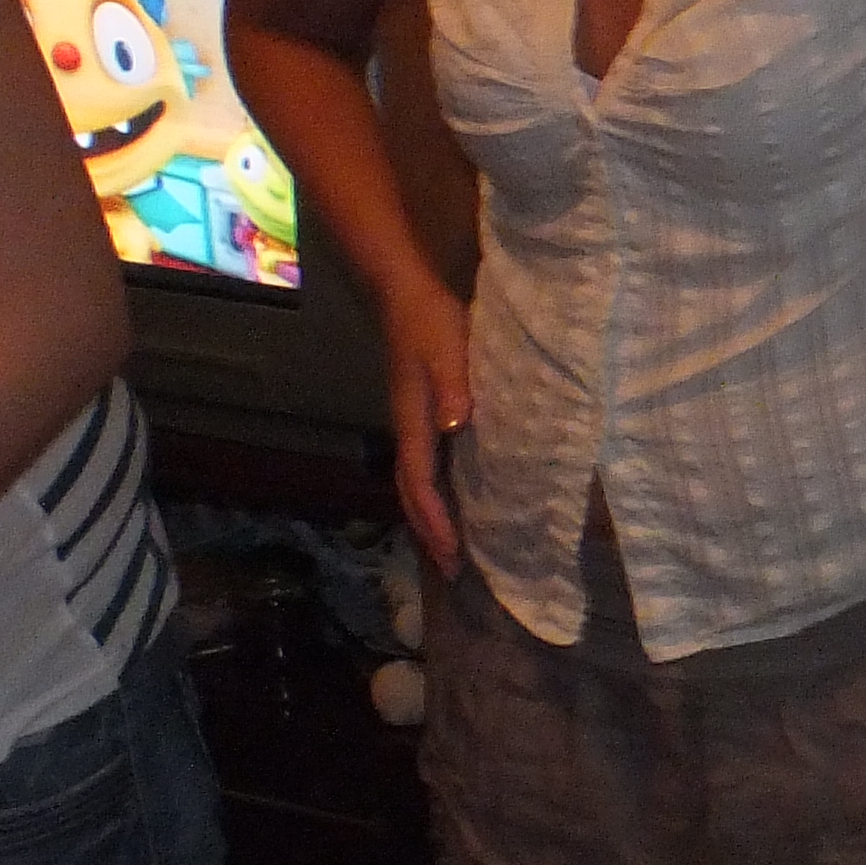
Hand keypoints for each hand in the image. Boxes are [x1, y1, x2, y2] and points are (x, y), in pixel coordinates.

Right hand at [381, 286, 472, 574]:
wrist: (406, 295)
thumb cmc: (430, 323)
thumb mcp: (447, 350)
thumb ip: (451, 386)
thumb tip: (452, 424)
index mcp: (413, 423)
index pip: (419, 484)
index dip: (434, 520)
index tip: (452, 553)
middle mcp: (408, 431)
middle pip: (412, 494)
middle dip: (430, 533)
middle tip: (453, 569)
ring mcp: (413, 424)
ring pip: (416, 483)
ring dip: (432, 517)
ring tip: (453, 549)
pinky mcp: (423, 414)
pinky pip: (428, 466)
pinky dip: (438, 492)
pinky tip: (459, 500)